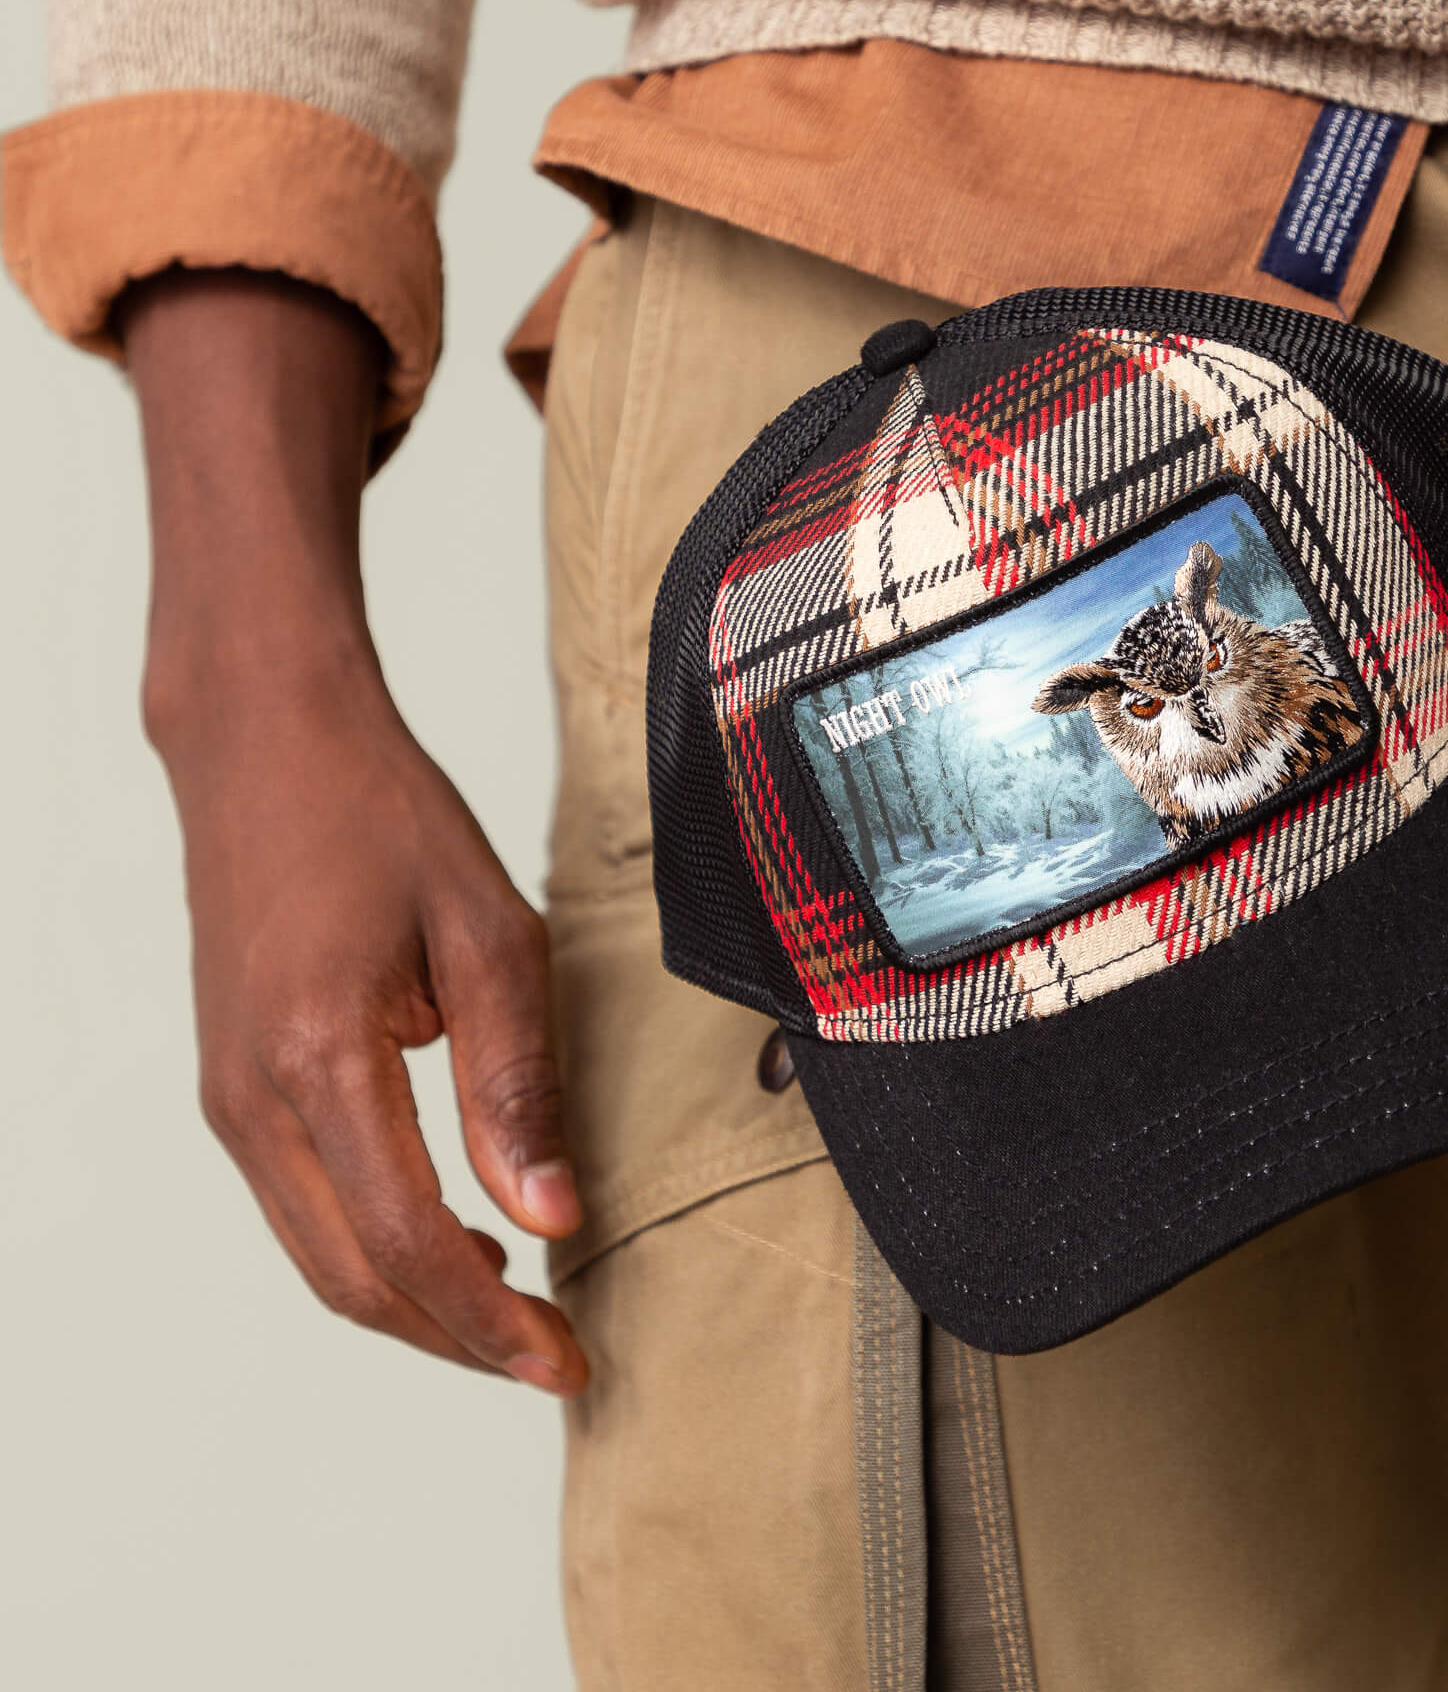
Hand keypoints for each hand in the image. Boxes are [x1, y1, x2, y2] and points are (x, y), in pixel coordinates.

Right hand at [127, 270, 586, 1392]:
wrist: (268, 741)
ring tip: (515, 1312)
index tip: (566, 1359)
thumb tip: (552, 1217)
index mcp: (320, 1061)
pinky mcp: (231, 1081)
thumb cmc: (382, 815)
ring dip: (414, 1302)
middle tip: (551, 1358)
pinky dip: (374, 1246)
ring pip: (320, 1254)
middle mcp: (253, 1099)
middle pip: (352, 1280)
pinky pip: (301, 1203)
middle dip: (455, 1338)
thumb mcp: (488, 933)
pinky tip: (450, 1237)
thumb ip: (517, 1082)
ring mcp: (228, 1096)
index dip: (491, 1320)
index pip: (409, 1244)